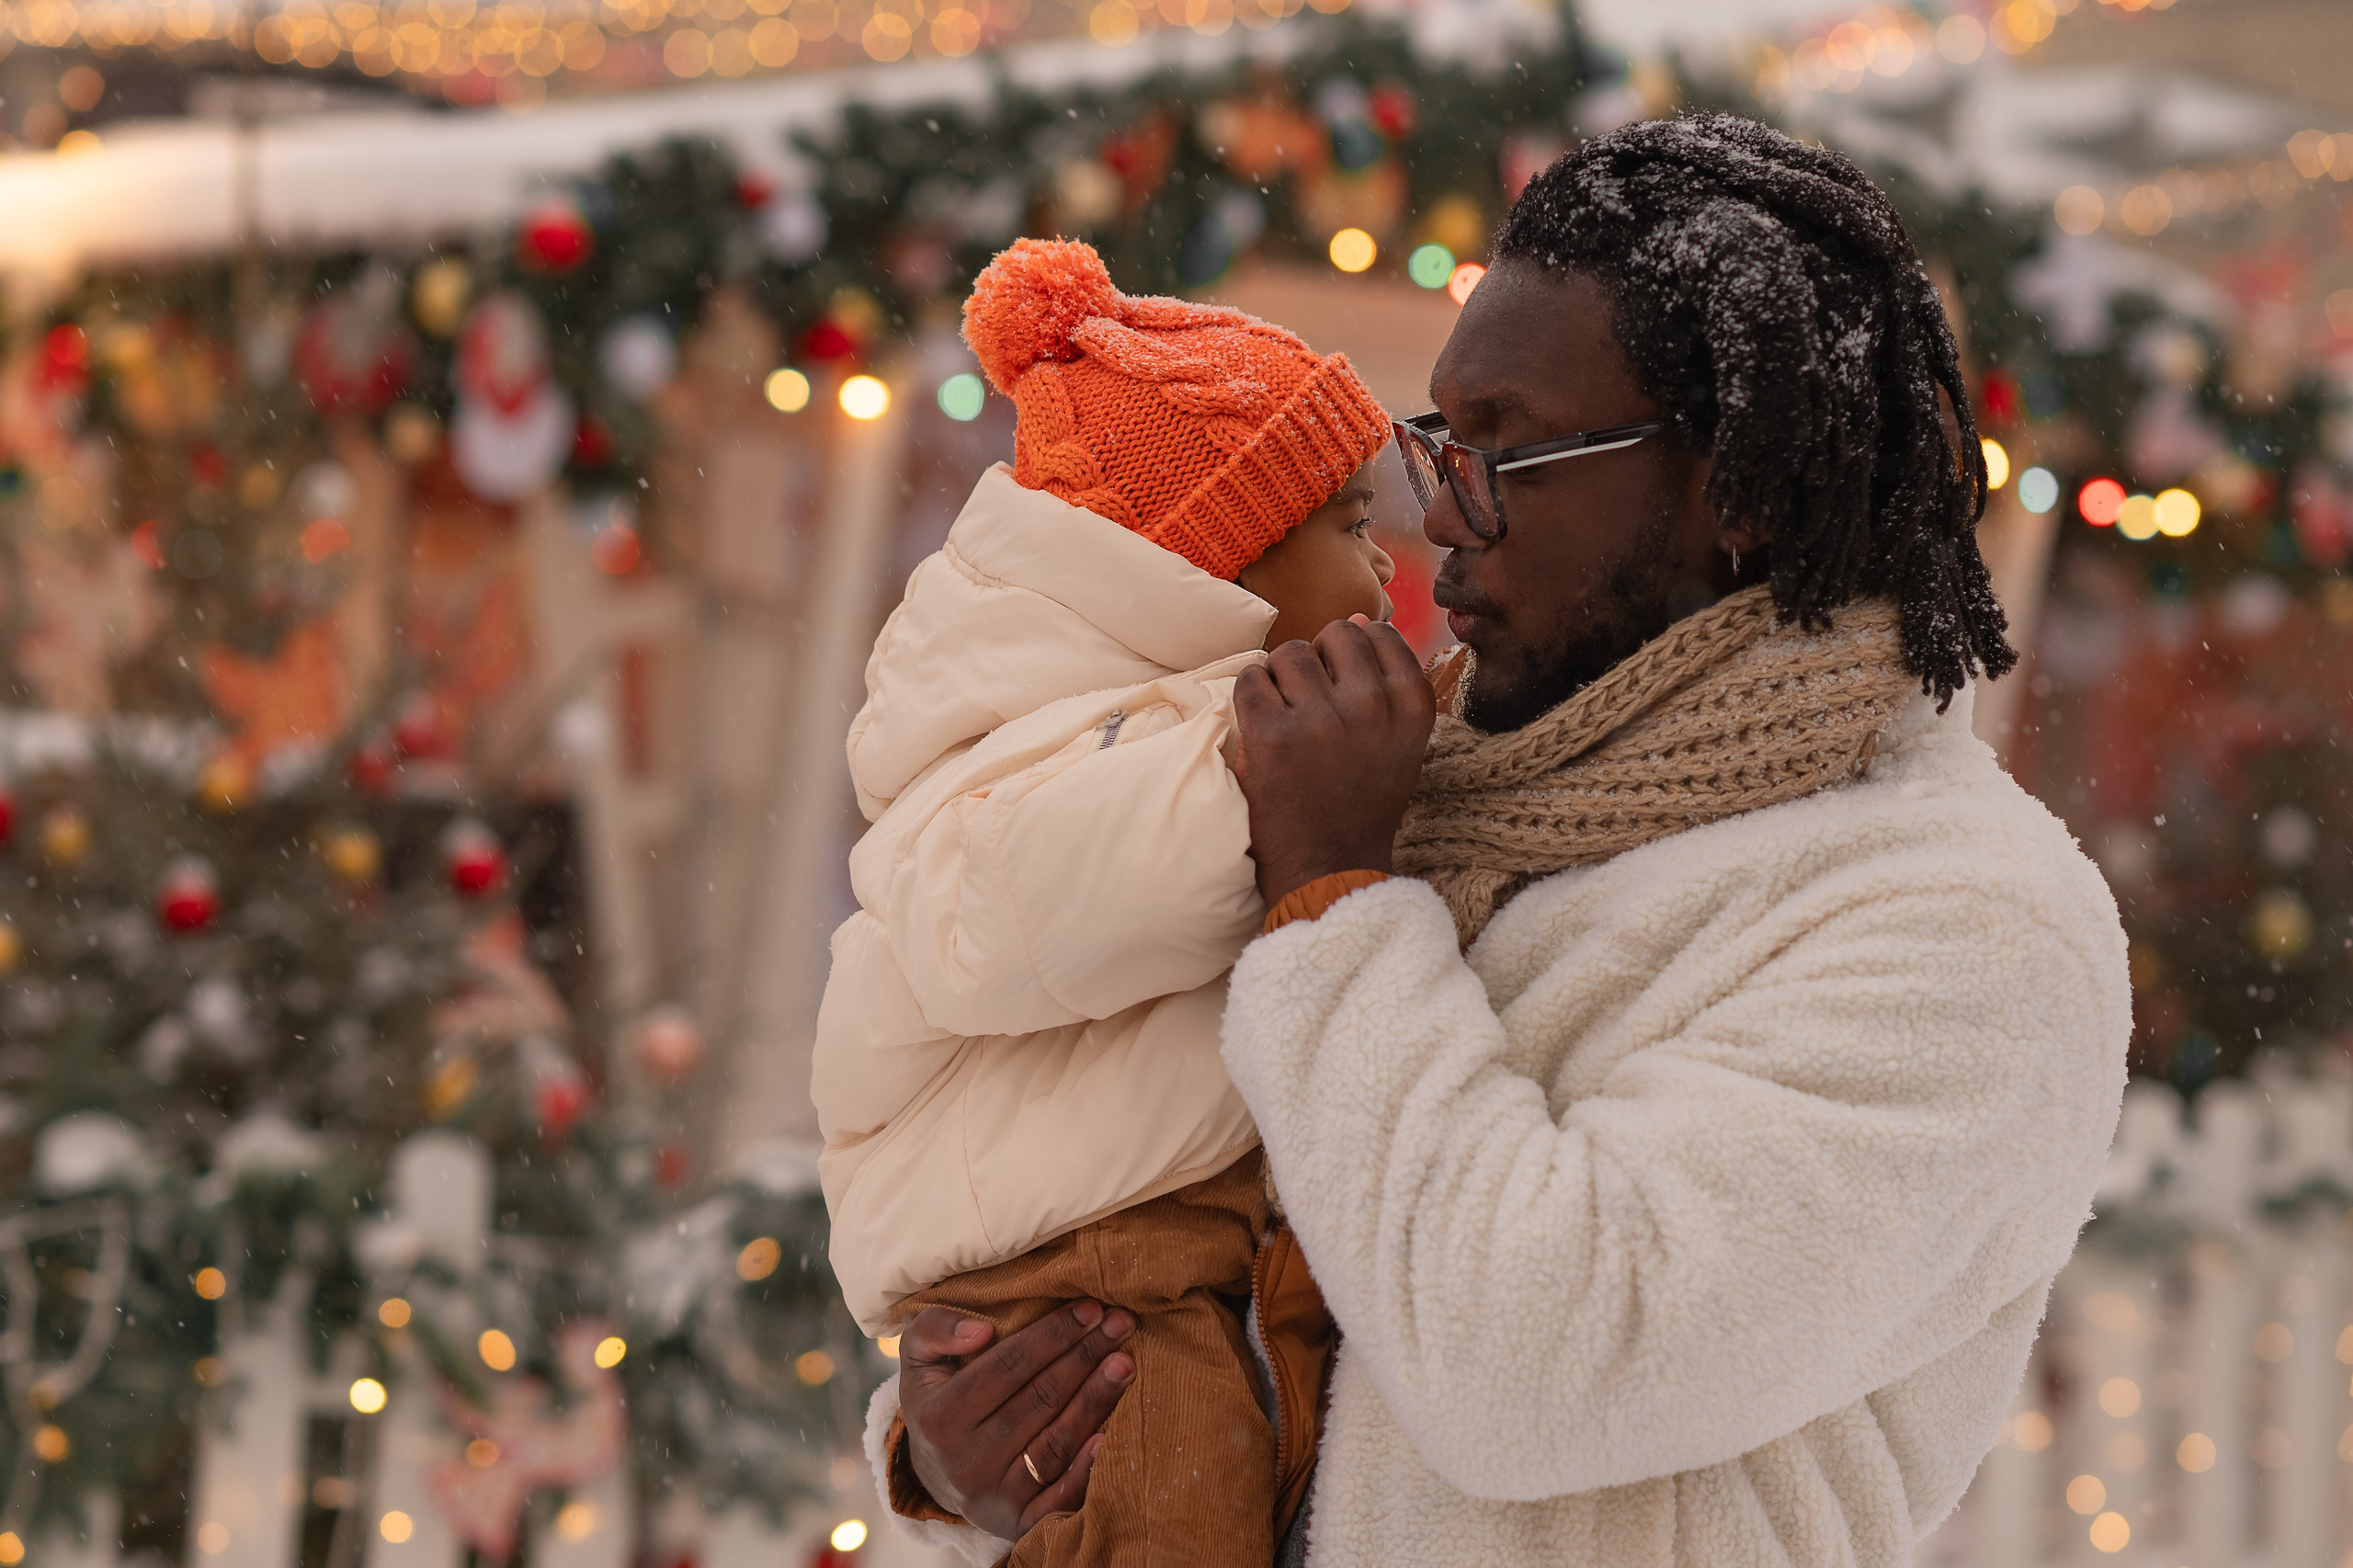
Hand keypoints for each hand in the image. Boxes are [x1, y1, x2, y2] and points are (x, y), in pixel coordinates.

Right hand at [898, 1301, 1136, 1539]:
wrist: (936, 1475)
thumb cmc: (937, 1401)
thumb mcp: (918, 1360)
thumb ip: (933, 1330)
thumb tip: (981, 1330)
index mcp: (940, 1418)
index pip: (1009, 1366)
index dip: (1053, 1334)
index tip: (1089, 1308)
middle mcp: (966, 1462)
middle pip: (1040, 1400)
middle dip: (1085, 1356)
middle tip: (1121, 1323)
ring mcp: (994, 1496)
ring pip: (1056, 1443)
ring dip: (1096, 1399)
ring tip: (1124, 1363)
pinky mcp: (1019, 1523)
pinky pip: (1060, 1498)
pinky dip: (1087, 1469)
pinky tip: (1111, 1435)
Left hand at [1233, 617, 1436, 906]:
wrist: (1329, 868)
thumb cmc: (1361, 801)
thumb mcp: (1396, 740)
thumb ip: (1385, 679)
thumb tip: (1360, 616)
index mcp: (1411, 706)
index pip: (1380, 634)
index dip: (1352, 656)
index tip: (1343, 691)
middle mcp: (1373, 707)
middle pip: (1336, 633)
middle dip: (1318, 659)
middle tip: (1310, 703)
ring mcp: (1321, 720)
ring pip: (1290, 652)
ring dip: (1281, 677)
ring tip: (1285, 715)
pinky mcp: (1272, 735)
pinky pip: (1251, 678)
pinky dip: (1250, 695)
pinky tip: (1261, 725)